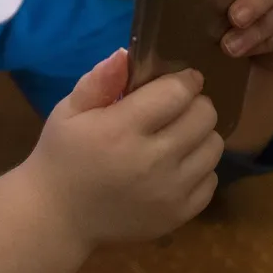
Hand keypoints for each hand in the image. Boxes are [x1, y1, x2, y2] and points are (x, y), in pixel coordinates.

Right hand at [21, 50, 222, 247]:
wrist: (58, 217)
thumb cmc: (61, 156)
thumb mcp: (68, 112)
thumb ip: (99, 81)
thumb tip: (127, 54)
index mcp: (122, 130)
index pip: (177, 92)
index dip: (185, 80)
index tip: (182, 78)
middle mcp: (153, 160)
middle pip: (204, 117)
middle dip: (195, 104)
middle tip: (177, 108)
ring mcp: (170, 192)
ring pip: (214, 147)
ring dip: (200, 135)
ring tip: (178, 136)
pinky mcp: (179, 216)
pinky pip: (211, 180)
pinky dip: (199, 169)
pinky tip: (176, 166)